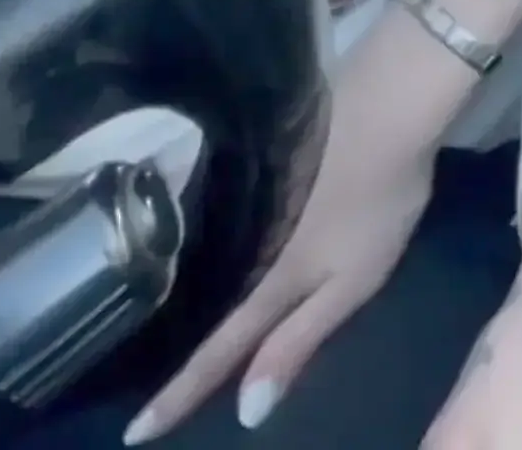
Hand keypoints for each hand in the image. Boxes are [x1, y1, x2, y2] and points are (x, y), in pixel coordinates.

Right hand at [125, 118, 440, 441]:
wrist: (386, 104)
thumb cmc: (377, 202)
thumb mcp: (349, 283)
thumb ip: (298, 340)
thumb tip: (246, 409)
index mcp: (271, 284)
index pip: (216, 354)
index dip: (179, 396)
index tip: (135, 433)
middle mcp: (249, 253)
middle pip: (205, 315)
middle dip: (177, 363)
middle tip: (145, 404)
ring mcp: (252, 212)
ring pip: (210, 275)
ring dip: (183, 312)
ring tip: (159, 348)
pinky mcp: (264, 181)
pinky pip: (224, 237)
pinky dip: (207, 263)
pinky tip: (199, 268)